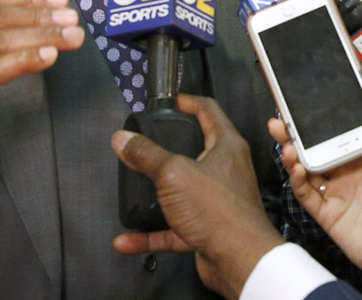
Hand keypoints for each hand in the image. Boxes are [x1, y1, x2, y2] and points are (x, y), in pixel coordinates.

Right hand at [112, 95, 281, 299]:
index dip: (189, 102)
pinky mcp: (207, 228)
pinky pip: (174, 228)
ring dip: (156, 194)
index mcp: (226, 146)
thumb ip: (146, 155)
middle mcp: (225, 170)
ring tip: (133, 188)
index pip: (209, 111)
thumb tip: (122, 138)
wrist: (239, 260)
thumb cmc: (218, 210)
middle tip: (146, 143)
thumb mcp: (174, 173)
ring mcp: (217, 200)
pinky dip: (152, 233)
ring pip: (181, 191)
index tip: (171, 101)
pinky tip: (128, 239)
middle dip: (169, 148)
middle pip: (195, 150)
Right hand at [271, 104, 361, 299]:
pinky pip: (306, 194)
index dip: (322, 122)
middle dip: (296, 134)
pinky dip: (298, 181)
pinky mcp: (325, 212)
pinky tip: (297, 168)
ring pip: (306, 169)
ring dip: (293, 155)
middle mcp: (346, 173)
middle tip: (282, 120)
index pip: (338, 135)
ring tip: (287, 142)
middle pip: (315, 149)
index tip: (309, 107)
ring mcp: (334, 192)